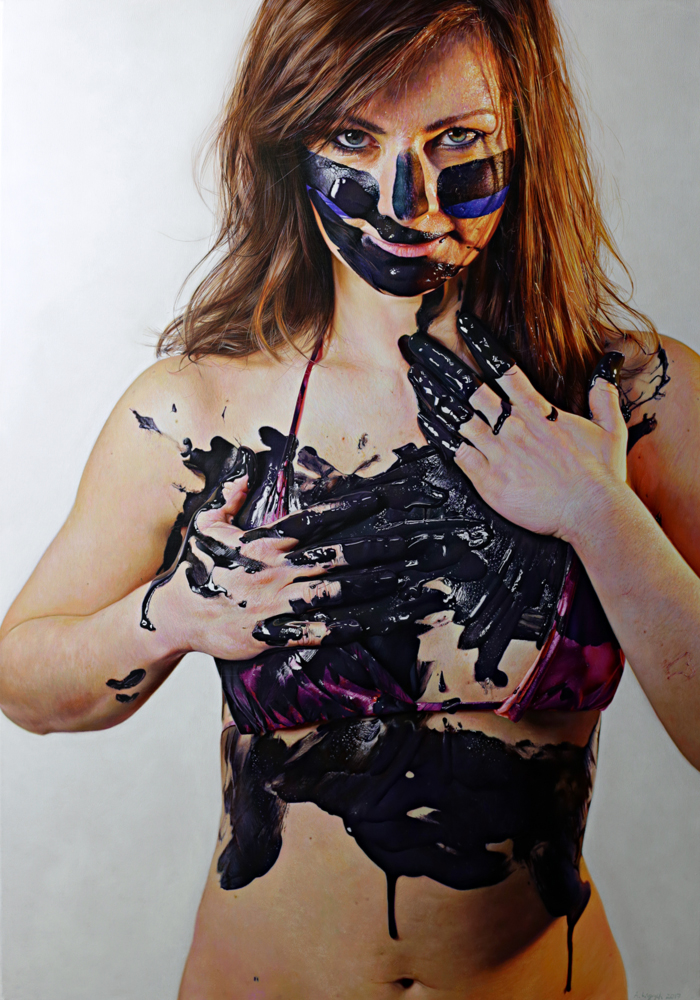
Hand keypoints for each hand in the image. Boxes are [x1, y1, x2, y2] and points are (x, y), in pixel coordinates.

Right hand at [145, 475, 405, 658]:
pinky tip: (372, 622)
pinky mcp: (273, 636)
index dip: (348, 508)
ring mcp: (275, 606)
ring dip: (372, 587)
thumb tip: (245, 466)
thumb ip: (230, 497)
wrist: (173, 616)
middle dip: (376, 550)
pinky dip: (345, 628)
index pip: (314, 522)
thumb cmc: (194, 568)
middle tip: (411, 542)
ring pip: (334, 595)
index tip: (379, 499)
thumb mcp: (206, 525)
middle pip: (334, 558)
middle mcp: (274, 573)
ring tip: (404, 578)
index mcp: (263, 544)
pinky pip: (315, 634)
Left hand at [400, 316, 628, 543]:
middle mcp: (513, 426)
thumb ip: (602, 396)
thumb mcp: (611, 429)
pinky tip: (423, 419)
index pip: (504, 368)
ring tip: (414, 376)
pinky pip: (455, 450)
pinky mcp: (488, 479)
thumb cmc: (602, 474)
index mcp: (538, 411)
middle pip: (469, 386)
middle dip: (442, 364)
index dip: (480, 342)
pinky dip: (438, 434)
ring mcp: (498, 452)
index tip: (462, 322)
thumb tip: (605, 368)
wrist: (591, 511)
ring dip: (433, 395)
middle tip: (419, 347)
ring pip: (457, 416)